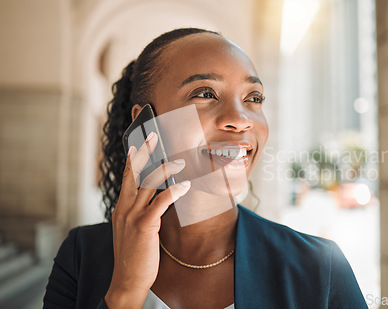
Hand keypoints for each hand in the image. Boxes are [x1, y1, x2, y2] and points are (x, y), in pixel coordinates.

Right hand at [105, 132, 189, 307]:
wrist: (127, 281)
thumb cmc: (135, 256)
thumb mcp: (134, 230)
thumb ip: (142, 213)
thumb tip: (158, 199)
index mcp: (121, 208)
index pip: (126, 177)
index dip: (132, 158)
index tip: (138, 143)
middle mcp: (124, 208)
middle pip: (133, 173)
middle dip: (144, 152)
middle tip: (153, 136)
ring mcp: (132, 216)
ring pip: (147, 183)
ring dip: (165, 169)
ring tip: (179, 162)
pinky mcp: (144, 226)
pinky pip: (159, 202)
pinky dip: (173, 191)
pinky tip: (185, 186)